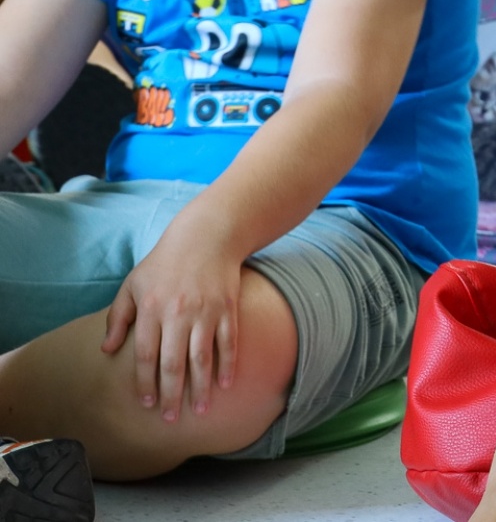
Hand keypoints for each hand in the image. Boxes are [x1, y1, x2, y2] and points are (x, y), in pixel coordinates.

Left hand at [102, 230, 242, 420]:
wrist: (207, 236)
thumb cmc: (165, 262)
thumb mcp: (133, 285)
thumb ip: (119, 318)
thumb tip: (107, 350)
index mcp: (151, 310)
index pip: (145, 355)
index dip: (145, 382)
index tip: (146, 404)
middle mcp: (177, 314)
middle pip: (173, 363)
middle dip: (172, 394)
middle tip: (171, 419)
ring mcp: (205, 311)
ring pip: (202, 357)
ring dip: (200, 387)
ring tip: (200, 411)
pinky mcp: (227, 308)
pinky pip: (228, 341)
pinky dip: (227, 364)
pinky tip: (225, 384)